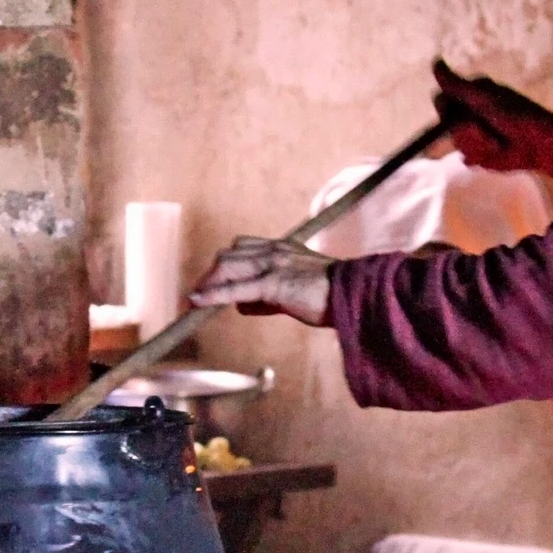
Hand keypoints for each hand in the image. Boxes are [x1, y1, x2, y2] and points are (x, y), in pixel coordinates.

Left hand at [189, 237, 333, 325]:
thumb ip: (267, 297)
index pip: (243, 248)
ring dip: (209, 284)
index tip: (213, 282)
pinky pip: (236, 288)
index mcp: (283, 249)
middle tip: (199, 294)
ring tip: (196, 301)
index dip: (225, 265)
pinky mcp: (274, 283)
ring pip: (228, 266)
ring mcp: (273, 265)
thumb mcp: (295, 293)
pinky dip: (214, 295)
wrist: (356, 295)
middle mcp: (275, 251)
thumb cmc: (332, 296)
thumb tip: (241, 305)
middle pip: (229, 255)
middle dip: (212, 274)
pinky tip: (198, 302)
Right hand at [433, 60, 552, 192]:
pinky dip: (478, 157)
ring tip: (496, 143)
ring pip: (458, 143)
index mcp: (471, 94)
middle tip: (486, 132)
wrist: (538, 144)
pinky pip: (466, 157)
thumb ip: (455, 84)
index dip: (448, 112)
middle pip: (447, 125)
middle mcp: (471, 112)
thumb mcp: (481, 97)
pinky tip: (493, 152)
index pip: (442, 102)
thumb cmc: (513, 115)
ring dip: (476, 145)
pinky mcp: (482, 153)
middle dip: (466, 132)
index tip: (466, 116)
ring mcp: (476, 133)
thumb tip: (435, 61)